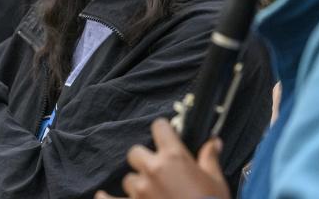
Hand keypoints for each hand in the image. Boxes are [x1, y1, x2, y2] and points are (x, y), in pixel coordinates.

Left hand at [94, 118, 230, 198]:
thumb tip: (213, 143)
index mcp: (174, 157)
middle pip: (136, 152)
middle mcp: (153, 170)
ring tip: (152, 193)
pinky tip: (101, 195)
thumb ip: (209, 159)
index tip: (166, 134)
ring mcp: (140, 191)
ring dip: (138, 184)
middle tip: (157, 169)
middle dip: (145, 159)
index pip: (159, 127)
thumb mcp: (216, 181)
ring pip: (128, 179)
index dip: (163, 130)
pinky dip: (106, 198)